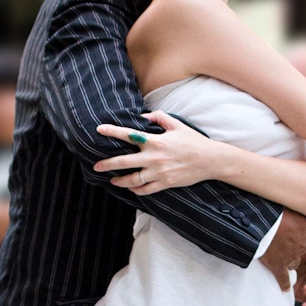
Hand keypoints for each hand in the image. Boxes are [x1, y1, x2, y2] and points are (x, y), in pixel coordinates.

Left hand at [94, 111, 216, 193]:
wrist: (210, 160)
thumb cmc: (193, 141)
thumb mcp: (177, 124)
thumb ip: (158, 117)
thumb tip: (142, 116)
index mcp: (155, 141)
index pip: (128, 135)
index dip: (112, 131)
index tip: (99, 129)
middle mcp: (154, 158)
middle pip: (124, 162)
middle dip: (107, 164)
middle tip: (96, 167)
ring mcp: (159, 173)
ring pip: (132, 179)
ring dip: (119, 181)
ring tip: (112, 180)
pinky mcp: (165, 183)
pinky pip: (145, 189)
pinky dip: (136, 189)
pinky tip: (130, 188)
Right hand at [260, 211, 305, 291]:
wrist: (255, 224)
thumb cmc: (269, 212)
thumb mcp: (287, 207)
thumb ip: (293, 211)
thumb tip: (293, 209)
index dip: (297, 231)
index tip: (288, 228)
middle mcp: (302, 243)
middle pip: (301, 248)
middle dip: (293, 246)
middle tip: (280, 240)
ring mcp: (291, 256)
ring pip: (294, 262)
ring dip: (288, 259)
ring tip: (276, 254)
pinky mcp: (279, 266)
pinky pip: (284, 278)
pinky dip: (284, 284)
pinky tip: (285, 289)